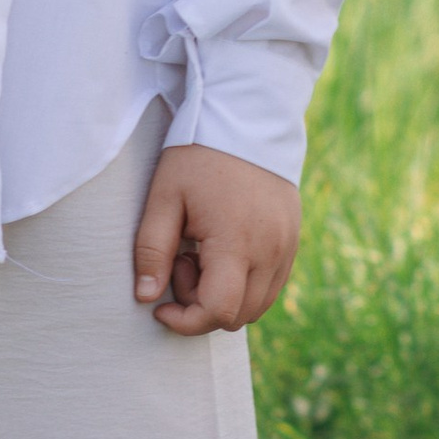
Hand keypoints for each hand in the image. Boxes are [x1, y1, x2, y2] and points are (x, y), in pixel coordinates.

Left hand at [132, 144, 300, 335]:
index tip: (160, 306)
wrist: (248, 117)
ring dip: (226, 296)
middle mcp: (270, 251)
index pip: (217, 311)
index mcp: (236, 242)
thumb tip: (145, 296)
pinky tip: (224, 250)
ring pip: (258, 306)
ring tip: (203, 254)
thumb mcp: (164, 197)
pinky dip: (245, 285)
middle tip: (182, 262)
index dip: (185, 321)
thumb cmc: (198, 157)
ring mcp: (287, 247)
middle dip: (202, 306)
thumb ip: (152, 250)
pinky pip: (271, 285)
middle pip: (238, 316)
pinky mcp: (293, 240)